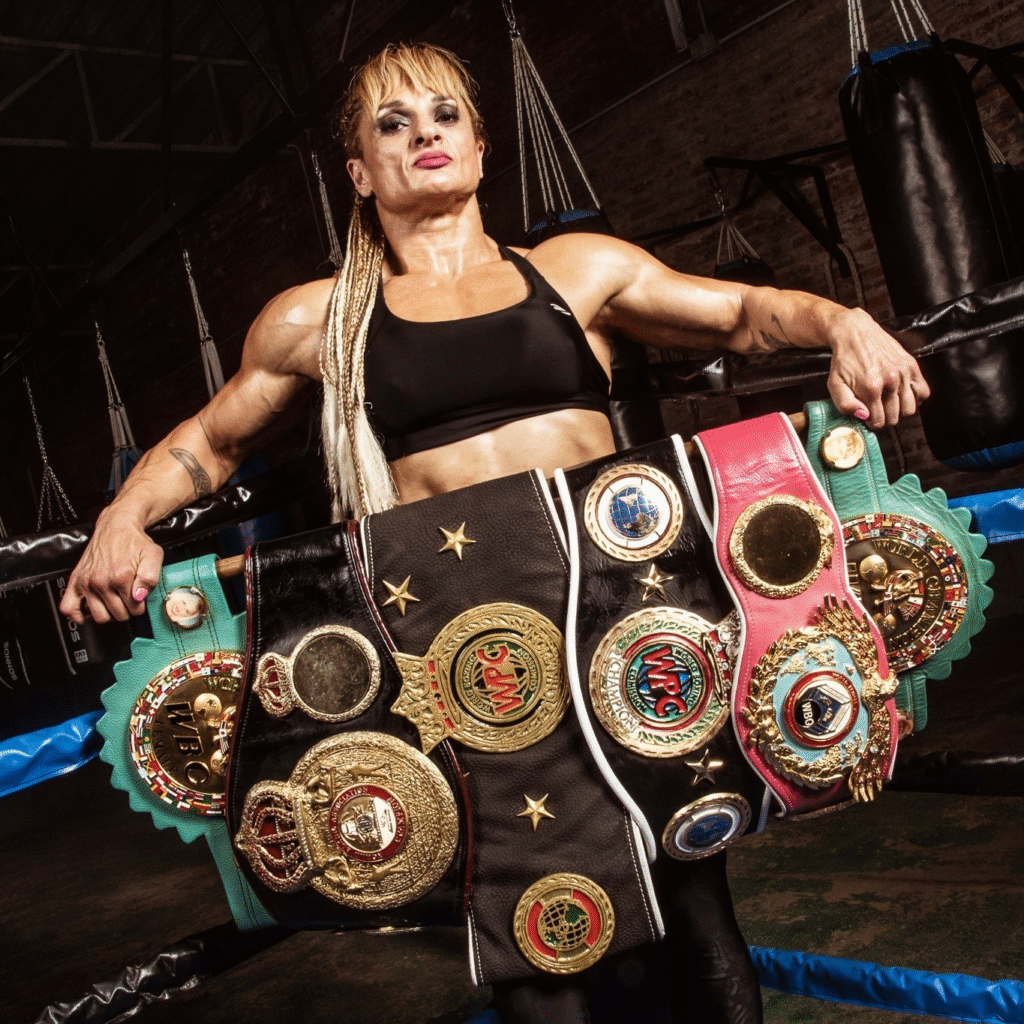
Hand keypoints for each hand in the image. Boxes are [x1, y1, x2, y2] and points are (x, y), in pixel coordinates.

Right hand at [58, 509, 163, 623]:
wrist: (117, 526)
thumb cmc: (134, 541)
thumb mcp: (153, 555)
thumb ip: (150, 577)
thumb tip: (139, 596)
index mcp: (121, 576)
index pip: (134, 608)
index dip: (140, 605)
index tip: (140, 598)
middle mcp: (101, 580)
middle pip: (118, 615)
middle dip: (127, 609)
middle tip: (128, 598)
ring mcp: (86, 582)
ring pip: (99, 616)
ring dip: (109, 613)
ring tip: (114, 602)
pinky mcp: (75, 581)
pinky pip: (68, 608)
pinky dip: (79, 615)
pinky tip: (91, 610)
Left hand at [826, 308, 929, 427]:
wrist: (854, 333)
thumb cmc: (844, 359)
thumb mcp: (835, 384)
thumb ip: (846, 405)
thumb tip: (864, 417)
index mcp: (870, 388)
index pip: (879, 421)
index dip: (872, 423)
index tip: (868, 418)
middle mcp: (890, 381)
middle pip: (895, 417)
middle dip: (885, 418)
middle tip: (877, 410)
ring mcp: (903, 373)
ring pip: (910, 409)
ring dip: (900, 411)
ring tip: (889, 404)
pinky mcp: (911, 365)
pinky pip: (924, 392)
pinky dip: (916, 399)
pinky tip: (903, 396)